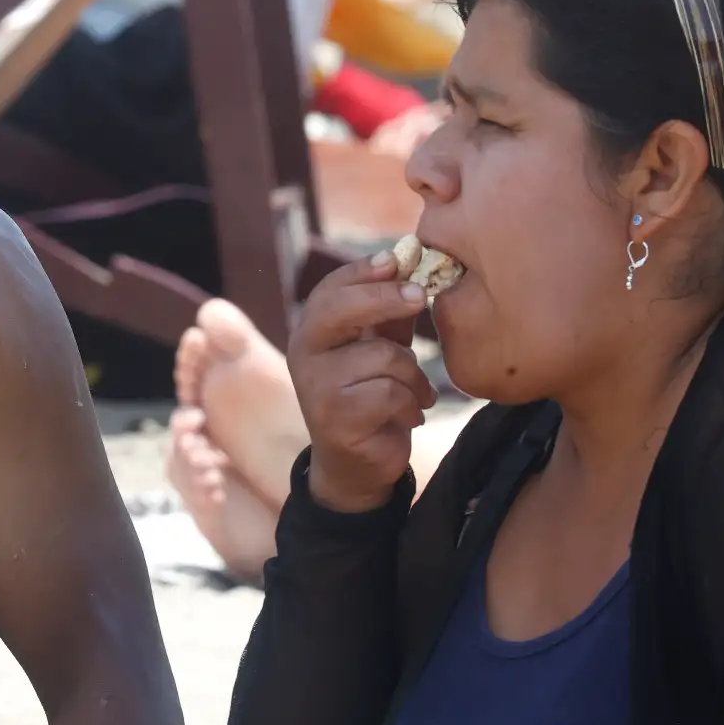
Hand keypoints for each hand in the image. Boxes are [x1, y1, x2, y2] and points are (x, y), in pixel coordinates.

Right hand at [288, 252, 438, 512]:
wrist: (356, 463)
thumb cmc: (371, 395)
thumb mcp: (378, 348)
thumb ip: (387, 312)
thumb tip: (408, 261)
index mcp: (311, 332)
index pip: (330, 290)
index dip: (363, 272)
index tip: (397, 261)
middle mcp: (303, 355)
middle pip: (340, 310)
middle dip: (385, 299)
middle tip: (420, 296)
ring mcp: (316, 388)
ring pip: (383, 357)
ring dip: (414, 377)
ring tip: (414, 394)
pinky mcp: (335, 419)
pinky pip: (392, 394)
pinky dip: (412, 405)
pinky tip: (406, 416)